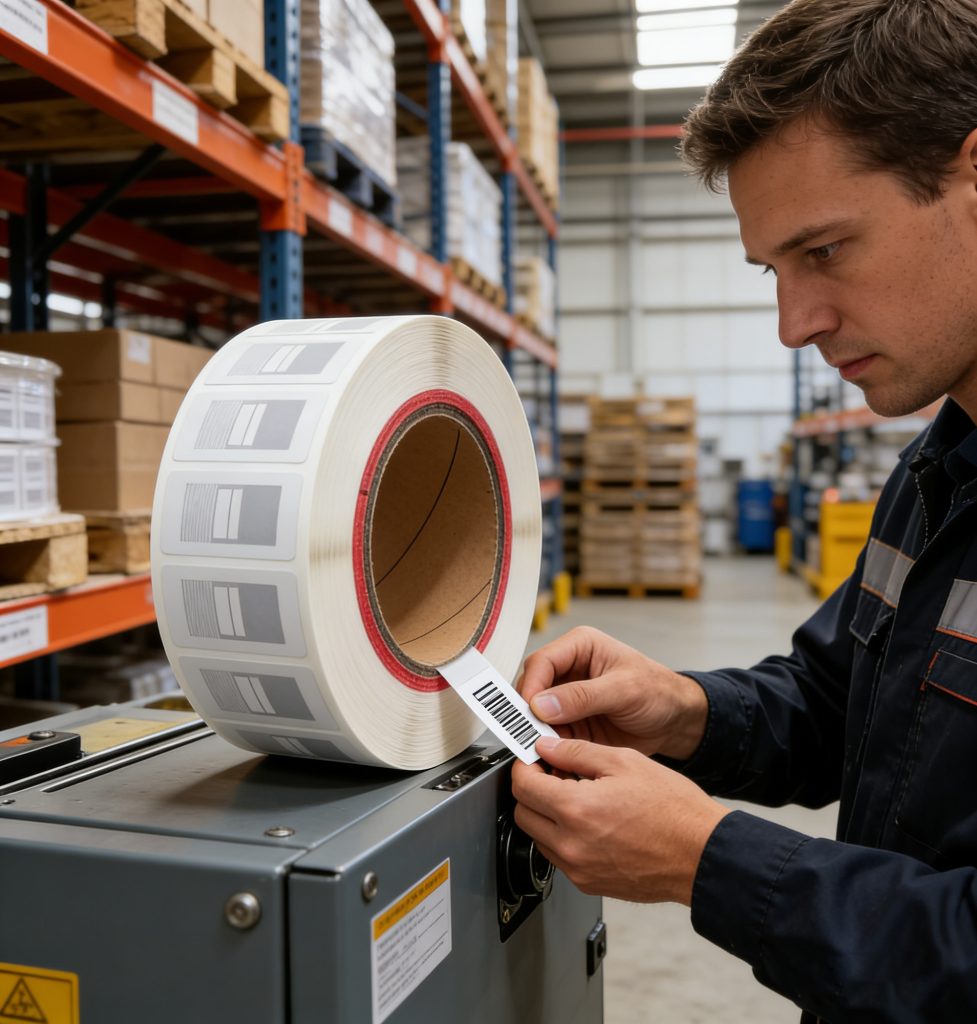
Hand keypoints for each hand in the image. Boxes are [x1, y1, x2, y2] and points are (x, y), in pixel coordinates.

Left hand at [512, 736, 728, 904]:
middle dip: (531, 790)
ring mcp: (579, 869)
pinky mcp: (589, 883)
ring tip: (575, 797)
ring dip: (545, 815)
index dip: (525, 765)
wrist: (702, 854)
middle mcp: (571, 844)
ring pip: (538, 837)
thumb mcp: (624, 762)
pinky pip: (559, 857)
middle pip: (523, 813)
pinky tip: (589, 820)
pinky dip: (563, 837)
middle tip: (552, 774)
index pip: (523, 785)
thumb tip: (547, 747)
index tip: (534, 757)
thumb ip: (577, 752)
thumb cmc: (673, 810)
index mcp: (576, 809)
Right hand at [518, 626, 707, 760]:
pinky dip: (547, 748)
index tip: (530, 711)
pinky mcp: (571, 724)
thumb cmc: (658, 692)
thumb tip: (542, 705)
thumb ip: (584, 696)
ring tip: (540, 750)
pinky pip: (549, 735)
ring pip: (535, 715)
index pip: (542, 661)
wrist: (675, 721)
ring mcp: (567, 699)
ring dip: (537, 733)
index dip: (532, 686)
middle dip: (529, 712)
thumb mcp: (625, 689)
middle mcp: (568, 670)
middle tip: (530, 733)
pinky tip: (551, 758)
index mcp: (580, 647)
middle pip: (532, 688)